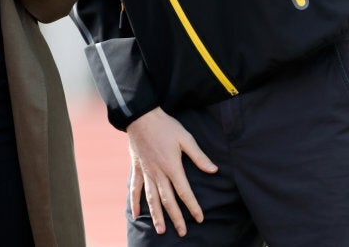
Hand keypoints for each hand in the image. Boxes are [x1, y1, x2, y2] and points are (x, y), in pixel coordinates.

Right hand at [127, 107, 216, 236]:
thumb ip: (198, 156)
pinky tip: (135, 214)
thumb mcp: (185, 137)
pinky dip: (134, 202)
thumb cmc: (165, 125)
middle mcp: (158, 173)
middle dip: (176, 218)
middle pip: (168, 200)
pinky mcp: (137, 168)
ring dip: (157, 215)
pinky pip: (135, 188)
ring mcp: (146, 172)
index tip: (199, 218)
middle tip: (182, 232)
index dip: (193, 206)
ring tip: (161, 231)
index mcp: (172, 166)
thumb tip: (213, 170)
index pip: (184, 192)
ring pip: (151, 198)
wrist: (141, 116)